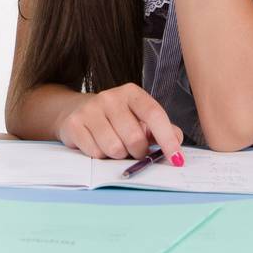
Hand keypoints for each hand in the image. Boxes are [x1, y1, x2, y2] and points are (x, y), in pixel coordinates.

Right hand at [54, 82, 184, 161]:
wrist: (76, 110)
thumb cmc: (115, 118)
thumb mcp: (139, 118)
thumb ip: (162, 128)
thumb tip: (177, 139)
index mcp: (131, 93)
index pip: (154, 114)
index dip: (167, 139)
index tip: (177, 159)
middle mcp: (110, 97)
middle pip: (134, 138)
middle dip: (138, 152)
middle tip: (134, 150)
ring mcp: (90, 109)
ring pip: (114, 149)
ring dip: (118, 155)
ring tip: (114, 146)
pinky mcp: (75, 124)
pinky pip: (96, 153)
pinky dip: (101, 156)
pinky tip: (98, 145)